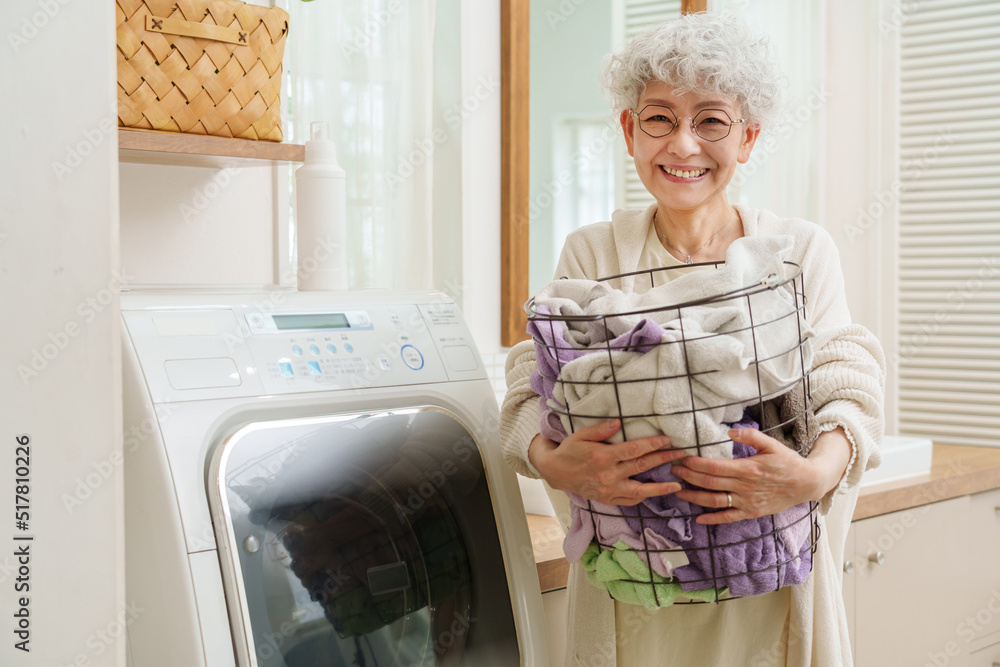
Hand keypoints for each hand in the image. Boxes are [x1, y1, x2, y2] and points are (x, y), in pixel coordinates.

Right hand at [528, 420, 684, 504]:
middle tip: (682, 454)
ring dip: (660, 488)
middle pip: (641, 467)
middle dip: (663, 459)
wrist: (555, 472)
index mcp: (602, 456)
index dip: (652, 444)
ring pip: (639, 490)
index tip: (668, 439)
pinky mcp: (607, 499)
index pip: (633, 450)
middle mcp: (607, 475)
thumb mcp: (580, 435)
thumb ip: (600, 429)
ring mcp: (608, 490)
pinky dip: (643, 497)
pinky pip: (628, 501)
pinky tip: (654, 492)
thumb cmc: (569, 450)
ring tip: (677, 485)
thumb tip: (619, 422)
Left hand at [670, 427, 850, 524]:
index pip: (715, 467)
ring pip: (715, 501)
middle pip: (710, 483)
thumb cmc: (787, 461)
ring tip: (678, 491)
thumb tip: (731, 430)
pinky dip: (712, 519)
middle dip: (688, 477)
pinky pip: (729, 518)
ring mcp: (748, 502)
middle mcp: (746, 487)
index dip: (695, 464)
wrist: (807, 483)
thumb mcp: (771, 444)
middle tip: (672, 470)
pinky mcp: (751, 513)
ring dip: (694, 497)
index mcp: (748, 468)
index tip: (681, 458)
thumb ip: (751, 435)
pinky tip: (698, 518)